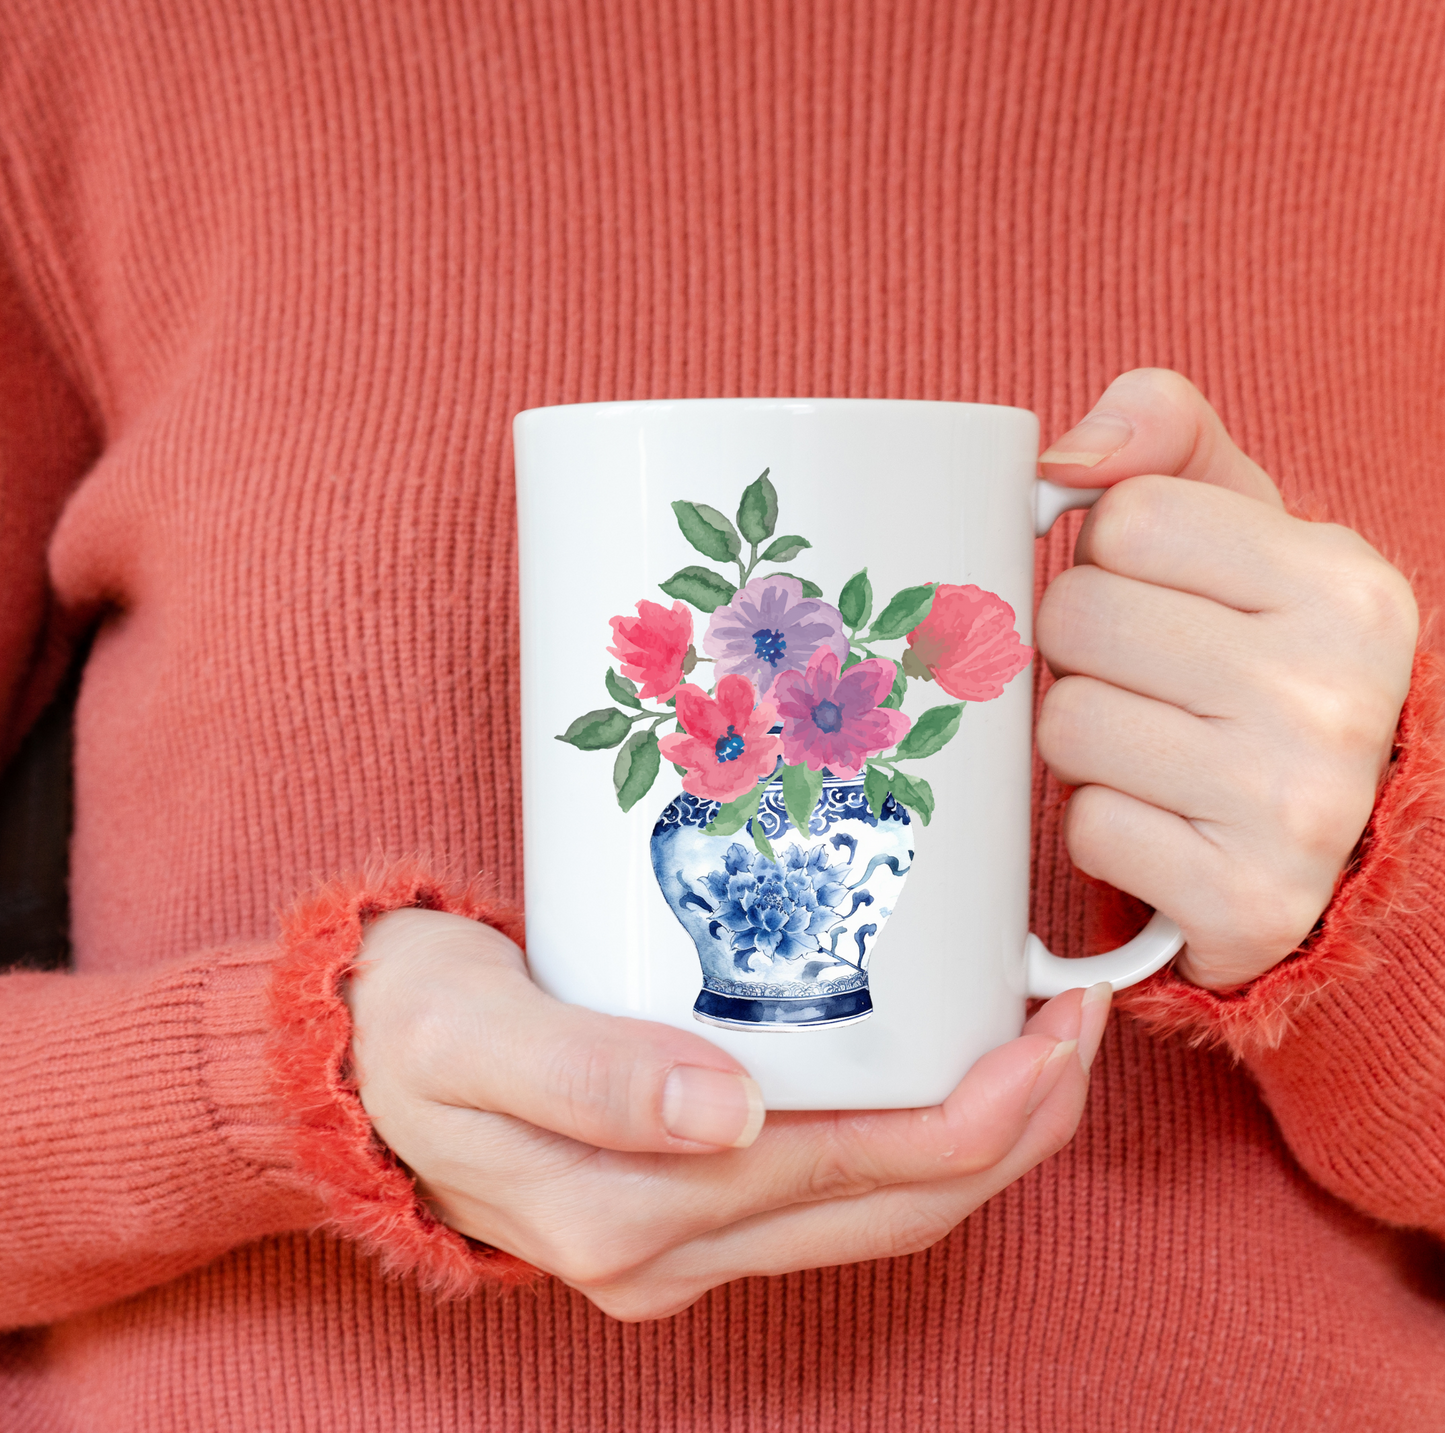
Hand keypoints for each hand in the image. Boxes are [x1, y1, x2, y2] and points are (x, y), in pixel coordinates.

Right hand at [345, 908, 1111, 1321]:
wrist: (350, 1068)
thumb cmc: (410, 1027)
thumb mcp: (475, 1028)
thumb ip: (589, 1074)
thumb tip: (726, 1112)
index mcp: (631, 1211)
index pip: (854, 1175)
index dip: (977, 1114)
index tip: (1053, 1029)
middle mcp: (671, 1250)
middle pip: (891, 1209)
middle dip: (1010, 1129)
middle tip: (1078, 1026)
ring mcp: (679, 1243)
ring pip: (872, 1213)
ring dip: (973, 1139)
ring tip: (1037, 1047)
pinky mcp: (680, 1207)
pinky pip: (827, 1192)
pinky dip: (905, 1140)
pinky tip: (936, 1072)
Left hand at [1035, 368, 1418, 988]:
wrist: (1332, 839)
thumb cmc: (1260, 659)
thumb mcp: (1245, 527)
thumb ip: (1169, 435)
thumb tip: (1067, 456)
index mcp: (1345, 585)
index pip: (1123, 519)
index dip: (1111, 557)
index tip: (1158, 598)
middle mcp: (1338, 693)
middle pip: (1078, 619)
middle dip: (1081, 649)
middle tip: (1140, 681)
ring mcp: (1300, 807)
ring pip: (1067, 725)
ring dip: (1081, 742)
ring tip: (1148, 750)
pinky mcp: (1250, 903)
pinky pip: (1089, 830)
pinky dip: (1103, 828)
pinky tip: (1161, 823)